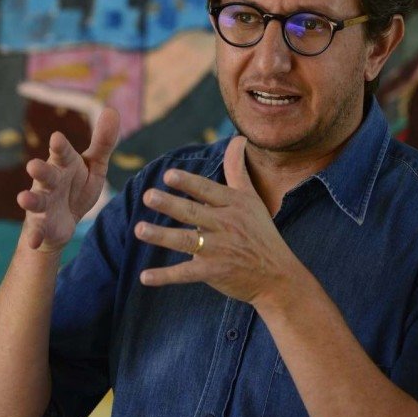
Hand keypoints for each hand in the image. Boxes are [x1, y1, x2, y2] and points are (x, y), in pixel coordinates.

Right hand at [17, 107, 119, 253]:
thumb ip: (102, 142)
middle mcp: (50, 181)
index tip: (57, 138)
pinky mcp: (42, 224)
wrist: (64, 222)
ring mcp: (43, 203)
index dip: (59, 146)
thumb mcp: (93, 166)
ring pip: (36, 199)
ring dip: (30, 199)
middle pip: (45, 174)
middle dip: (40, 170)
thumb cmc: (77, 186)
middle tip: (33, 166)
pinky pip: (37, 230)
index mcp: (64, 164)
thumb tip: (112, 110)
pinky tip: (33, 242)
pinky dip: (34, 236)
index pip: (62, 153)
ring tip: (23, 199)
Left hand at [135, 136, 303, 305]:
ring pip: (187, 240)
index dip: (188, 183)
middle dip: (170, 204)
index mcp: (234, 205)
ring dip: (162, 236)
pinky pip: (186, 273)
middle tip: (148, 196)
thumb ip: (238, 170)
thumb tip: (238, 140)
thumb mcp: (252, 200)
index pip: (207, 191)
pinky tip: (144, 277)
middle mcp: (227, 225)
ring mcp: (220, 250)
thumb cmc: (261, 234)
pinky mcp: (214, 272)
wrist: (278, 276)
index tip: (169, 175)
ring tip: (139, 229)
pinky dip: (165, 276)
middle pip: (194, 212)